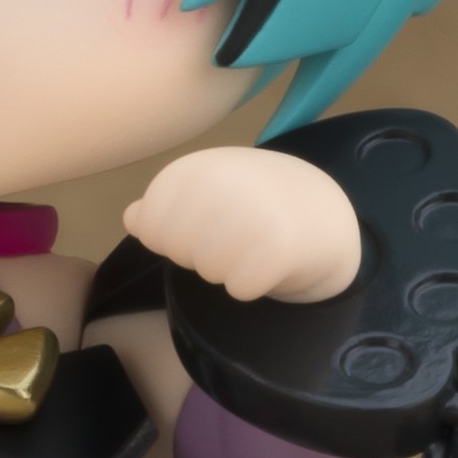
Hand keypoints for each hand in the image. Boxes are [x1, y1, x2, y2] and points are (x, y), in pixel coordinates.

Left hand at [126, 142, 359, 304]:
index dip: (175, 238)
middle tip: (236, 237)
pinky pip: (239, 289)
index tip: (206, 224)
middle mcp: (221, 184)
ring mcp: (251, 211)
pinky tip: (270, 264)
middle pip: (179, 253)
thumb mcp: (208, 191)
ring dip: (228, 271)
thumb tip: (132, 217)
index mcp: (196, 168)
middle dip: (202, 256)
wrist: (325, 212)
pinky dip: (252, 286)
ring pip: (208, 273)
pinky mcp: (279, 246)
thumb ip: (166, 203)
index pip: (151, 228)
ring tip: (254, 247)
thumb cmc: (255, 201)